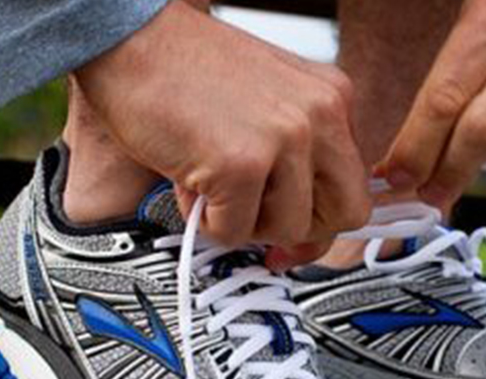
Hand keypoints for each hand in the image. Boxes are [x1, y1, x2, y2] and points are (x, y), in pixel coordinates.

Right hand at [75, 1, 370, 263]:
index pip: (355, 183)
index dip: (321, 214)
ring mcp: (283, 140)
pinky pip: (234, 231)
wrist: (130, 40)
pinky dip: (205, 222)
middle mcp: (319, 115)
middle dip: (298, 227)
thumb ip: (296, 152)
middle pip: (344, 214)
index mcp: (332, 97)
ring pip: (289, 229)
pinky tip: (187, 182)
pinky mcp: (240, 165)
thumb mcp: (268, 100)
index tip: (290, 222)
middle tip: (257, 216)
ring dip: (244, 222)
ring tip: (211, 184)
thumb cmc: (184, 69)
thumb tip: (303, 223)